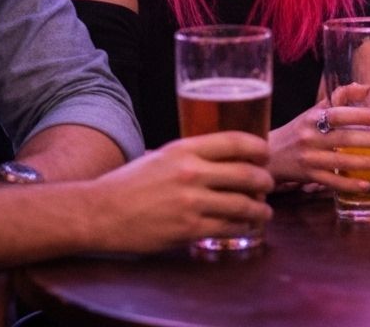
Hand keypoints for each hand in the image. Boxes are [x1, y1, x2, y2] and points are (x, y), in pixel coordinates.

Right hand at [89, 132, 273, 252]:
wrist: (100, 212)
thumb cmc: (129, 183)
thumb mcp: (163, 155)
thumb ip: (192, 155)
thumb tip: (222, 156)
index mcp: (186, 149)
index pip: (235, 141)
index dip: (258, 147)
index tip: (266, 154)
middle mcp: (192, 172)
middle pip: (245, 173)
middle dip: (265, 180)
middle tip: (270, 184)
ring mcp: (191, 202)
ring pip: (241, 204)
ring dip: (260, 209)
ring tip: (265, 211)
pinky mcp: (187, 229)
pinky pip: (226, 227)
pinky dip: (242, 227)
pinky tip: (246, 227)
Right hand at [268, 83, 369, 192]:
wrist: (268, 155)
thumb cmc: (296, 130)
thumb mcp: (313, 111)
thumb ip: (339, 98)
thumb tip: (366, 87)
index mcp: (312, 119)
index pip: (337, 114)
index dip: (358, 115)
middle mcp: (310, 138)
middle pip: (344, 140)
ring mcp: (309, 159)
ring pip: (342, 163)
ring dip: (367, 163)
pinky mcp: (308, 177)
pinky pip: (332, 182)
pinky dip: (350, 185)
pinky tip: (367, 184)